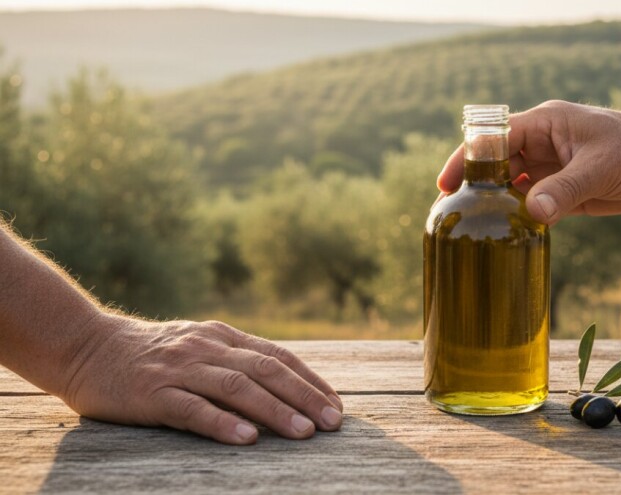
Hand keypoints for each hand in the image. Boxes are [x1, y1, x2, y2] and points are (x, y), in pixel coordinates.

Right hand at [60, 313, 343, 444]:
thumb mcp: (198, 345)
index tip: (335, 405)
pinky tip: (247, 438)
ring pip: (236, 387)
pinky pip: (193, 408)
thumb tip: (285, 383)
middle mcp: (206, 348)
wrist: (87, 346)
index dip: (310, 380)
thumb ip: (235, 358)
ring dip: (275, 410)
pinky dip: (222, 422)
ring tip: (303, 433)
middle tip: (332, 423)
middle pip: (266, 370)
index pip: (277, 357)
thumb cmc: (152, 354)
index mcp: (222, 337)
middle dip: (304, 397)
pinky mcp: (152, 392)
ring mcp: (180, 369)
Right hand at [437, 100, 620, 221]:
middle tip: (451, 216)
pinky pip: (531, 204)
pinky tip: (503, 236)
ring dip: (494, 206)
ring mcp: (551, 169)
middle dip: (474, 187)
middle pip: (494, 165)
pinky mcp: (563, 191)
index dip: (466, 159)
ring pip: (510, 187)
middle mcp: (541, 145)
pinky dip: (517, 218)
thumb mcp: (602, 167)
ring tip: (470, 230)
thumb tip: (532, 212)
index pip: (493, 139)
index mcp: (543, 125)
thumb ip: (566, 189)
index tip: (447, 185)